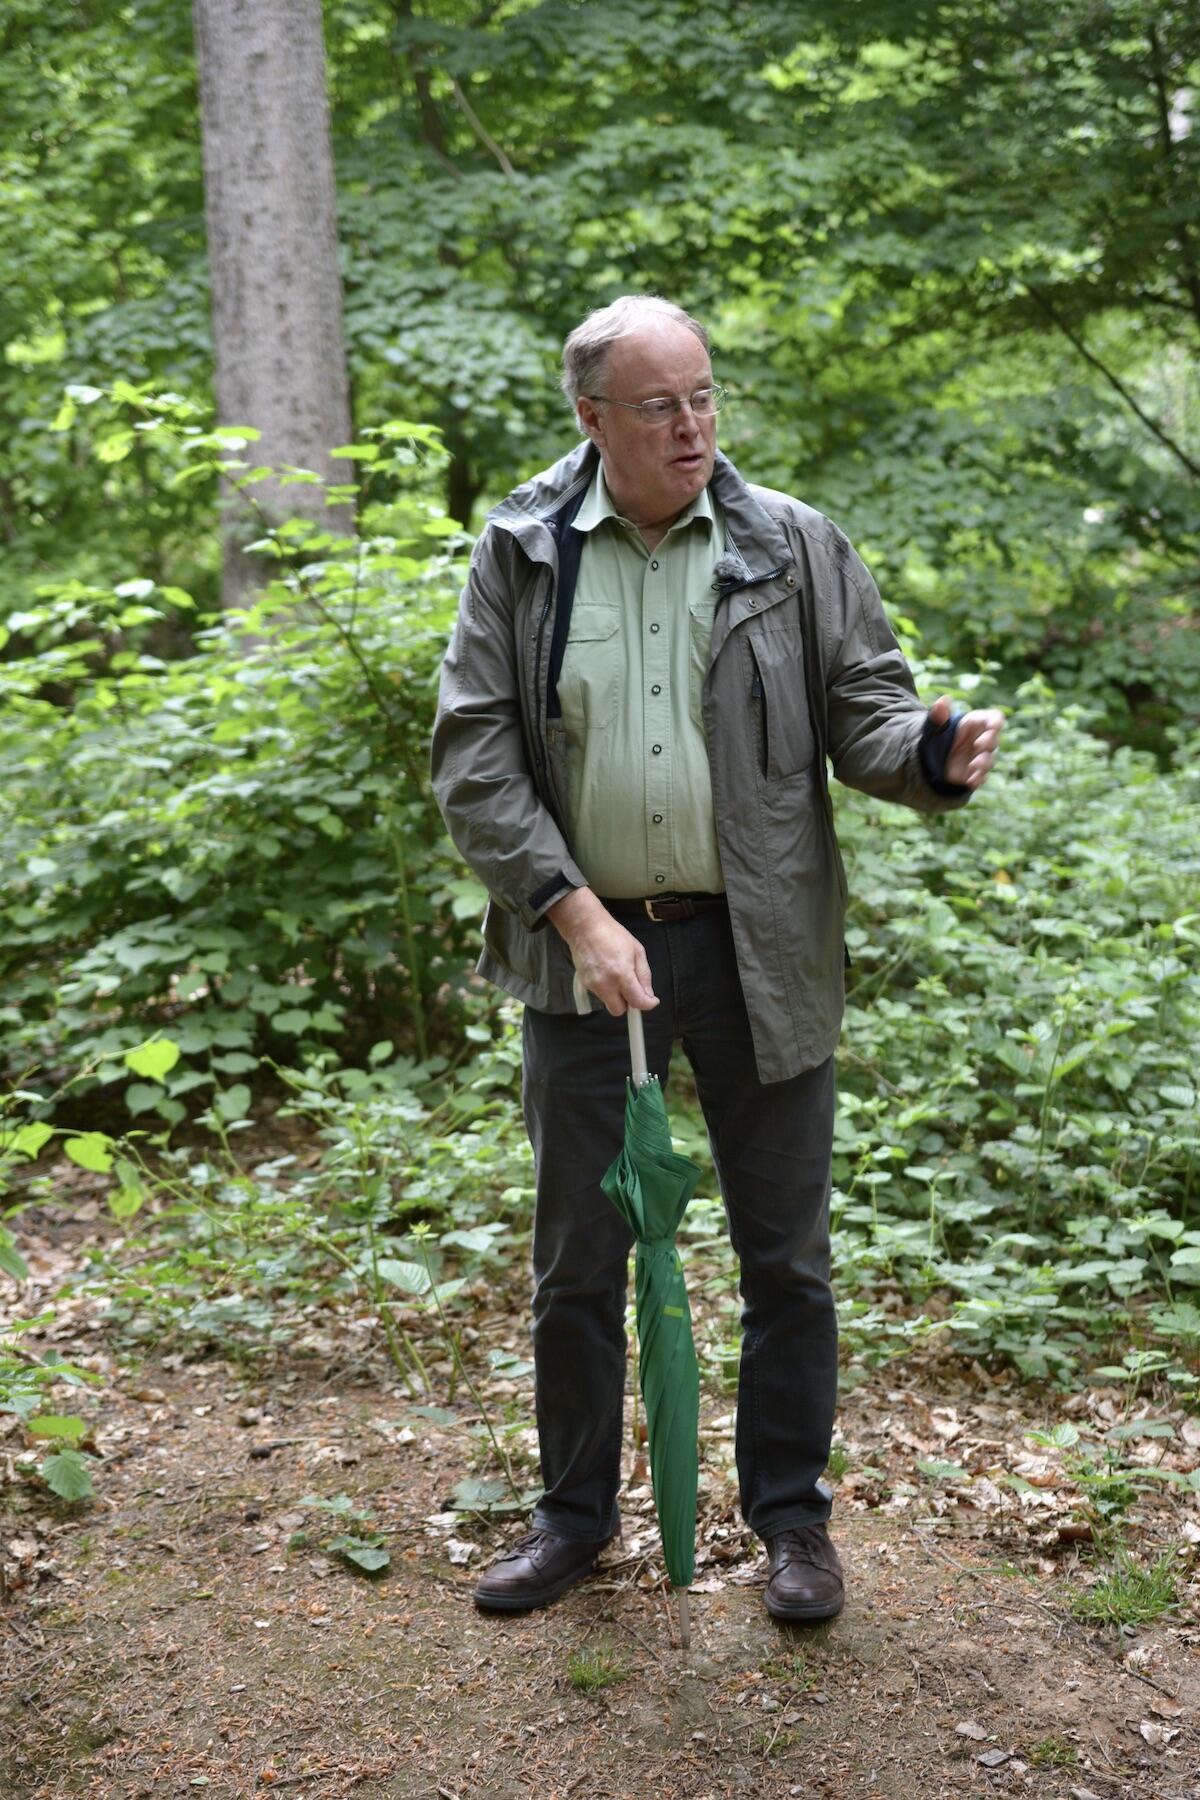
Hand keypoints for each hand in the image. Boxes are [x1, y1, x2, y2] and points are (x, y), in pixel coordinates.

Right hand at [546, 889, 658, 1015]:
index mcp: (622, 974)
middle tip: (631, 990)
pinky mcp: (584, 983)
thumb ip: (644, 975)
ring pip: (608, 1002)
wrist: (585, 927)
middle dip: (627, 1004)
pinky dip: (605, 988)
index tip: (652, 1001)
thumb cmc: (612, 934)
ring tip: (616, 974)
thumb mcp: (637, 951)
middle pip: (618, 1010)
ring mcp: (593, 985)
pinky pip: (599, 994)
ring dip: (615, 995)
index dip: (647, 1004)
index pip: (637, 1002)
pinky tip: (606, 972)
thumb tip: (648, 994)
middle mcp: (606, 983)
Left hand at [930, 694, 1004, 790]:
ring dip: (983, 763)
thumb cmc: (938, 733)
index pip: (994, 718)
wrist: (931, 755)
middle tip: (979, 745)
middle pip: (994, 740)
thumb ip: (939, 714)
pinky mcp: (975, 772)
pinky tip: (971, 781)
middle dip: (989, 742)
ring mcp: (980, 756)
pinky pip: (981, 776)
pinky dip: (977, 779)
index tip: (993, 726)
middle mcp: (982, 739)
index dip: (996, 721)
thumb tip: (943, 700)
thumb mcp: (935, 723)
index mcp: (976, 723)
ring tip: (973, 765)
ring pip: (989, 760)